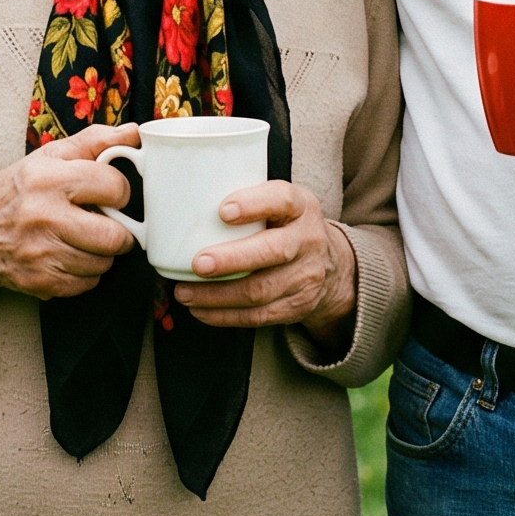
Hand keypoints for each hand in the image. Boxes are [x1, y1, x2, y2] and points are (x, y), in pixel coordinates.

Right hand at [0, 125, 138, 305]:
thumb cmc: (17, 191)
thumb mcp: (49, 157)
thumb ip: (94, 141)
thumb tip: (135, 133)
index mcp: (48, 179)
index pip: (114, 188)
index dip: (119, 192)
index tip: (109, 194)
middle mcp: (43, 216)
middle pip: (114, 236)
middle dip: (118, 231)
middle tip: (105, 222)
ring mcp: (40, 253)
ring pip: (103, 263)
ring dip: (101, 253)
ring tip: (83, 238)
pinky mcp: (39, 281)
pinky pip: (87, 284)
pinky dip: (85, 274)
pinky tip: (69, 256)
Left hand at [172, 183, 357, 341]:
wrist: (330, 265)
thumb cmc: (285, 227)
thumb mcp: (278, 204)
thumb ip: (247, 202)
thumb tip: (184, 202)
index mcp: (301, 206)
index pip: (282, 199)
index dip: (254, 204)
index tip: (222, 211)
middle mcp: (307, 240)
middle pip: (272, 251)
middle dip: (231, 260)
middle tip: (197, 263)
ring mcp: (306, 276)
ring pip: (260, 290)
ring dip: (217, 295)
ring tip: (185, 292)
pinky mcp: (297, 306)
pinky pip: (258, 316)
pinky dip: (225, 315)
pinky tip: (201, 310)